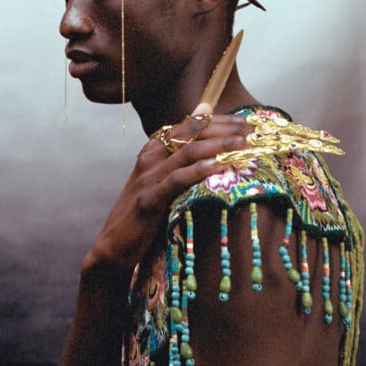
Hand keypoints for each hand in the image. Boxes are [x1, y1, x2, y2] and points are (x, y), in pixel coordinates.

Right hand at [84, 111, 251, 273]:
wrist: (114, 245)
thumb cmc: (146, 213)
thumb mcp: (162, 180)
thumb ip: (182, 156)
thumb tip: (207, 127)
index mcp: (154, 148)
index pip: (191, 124)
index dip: (221, 120)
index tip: (248, 121)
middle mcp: (150, 157)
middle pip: (191, 132)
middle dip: (224, 128)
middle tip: (251, 129)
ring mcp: (148, 177)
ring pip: (188, 151)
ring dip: (218, 145)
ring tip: (243, 143)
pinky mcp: (149, 199)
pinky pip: (178, 179)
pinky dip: (201, 171)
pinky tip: (220, 167)